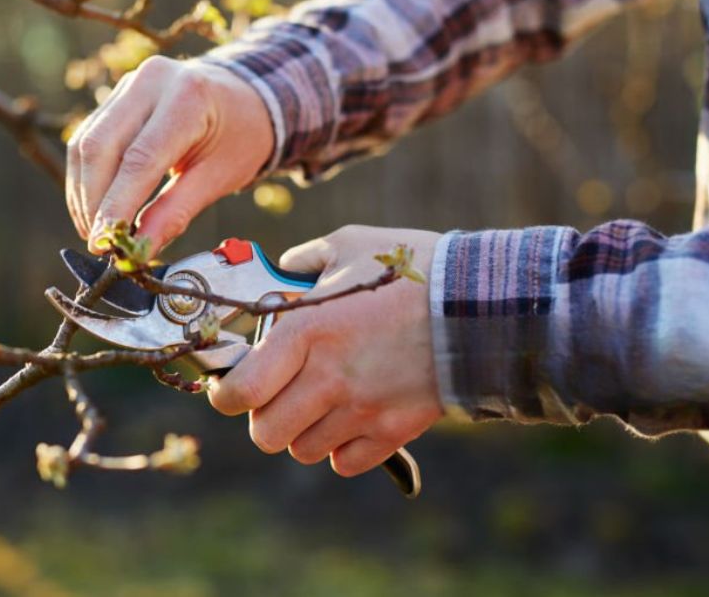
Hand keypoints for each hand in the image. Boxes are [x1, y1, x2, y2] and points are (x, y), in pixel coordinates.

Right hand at [66, 56, 272, 254]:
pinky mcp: (116, 95)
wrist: (243, 97)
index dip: (116, 205)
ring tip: (94, 231)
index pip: (140, 159)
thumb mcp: (219, 177)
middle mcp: (152, 81)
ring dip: (83, 193)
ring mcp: (130, 84)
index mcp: (188, 98)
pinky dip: (85, 178)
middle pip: (101, 146)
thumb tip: (139, 250)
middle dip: (93, 201)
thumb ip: (176, 212)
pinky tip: (93, 207)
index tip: (104, 242)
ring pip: (86, 143)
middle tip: (98, 242)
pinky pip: (88, 138)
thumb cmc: (239, 137)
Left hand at [206, 226, 444, 476]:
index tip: (233, 386)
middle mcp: (326, 379)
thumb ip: (304, 260)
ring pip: (302, 451)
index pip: (239, 393)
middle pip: (265, 433)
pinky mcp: (392, 432)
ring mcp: (360, 411)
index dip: (226, 395)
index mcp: (304, 332)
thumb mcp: (350, 245)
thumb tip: (281, 271)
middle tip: (279, 395)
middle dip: (265, 417)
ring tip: (320, 403)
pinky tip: (351, 419)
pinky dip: (341, 449)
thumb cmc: (412, 270)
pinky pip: (345, 463)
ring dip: (303, 432)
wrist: (481, 305)